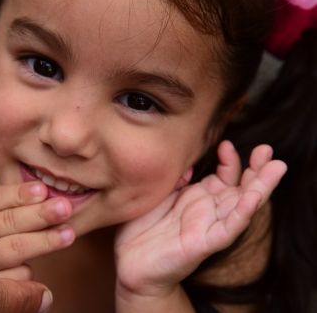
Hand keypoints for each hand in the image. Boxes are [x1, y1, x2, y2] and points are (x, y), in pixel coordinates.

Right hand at [0, 182, 75, 279]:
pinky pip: (14, 278)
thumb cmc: (7, 239)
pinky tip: (42, 268)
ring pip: (10, 249)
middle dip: (38, 214)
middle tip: (64, 208)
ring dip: (43, 240)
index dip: (19, 193)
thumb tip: (57, 199)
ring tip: (68, 234)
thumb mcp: (8, 219)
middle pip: (4, 222)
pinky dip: (30, 270)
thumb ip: (27, 206)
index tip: (43, 189)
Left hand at [115, 141, 286, 298]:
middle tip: (268, 150)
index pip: (224, 176)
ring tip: (275, 168)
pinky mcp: (203, 244)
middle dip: (257, 169)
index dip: (229, 160)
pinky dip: (241, 212)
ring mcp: (209, 227)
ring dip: (260, 187)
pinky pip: (227, 228)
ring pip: (243, 205)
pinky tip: (251, 198)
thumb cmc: (143, 228)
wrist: (130, 263)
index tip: (225, 143)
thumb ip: (176, 180)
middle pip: (242, 188)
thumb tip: (188, 165)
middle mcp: (209, 211)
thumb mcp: (159, 196)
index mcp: (199, 198)